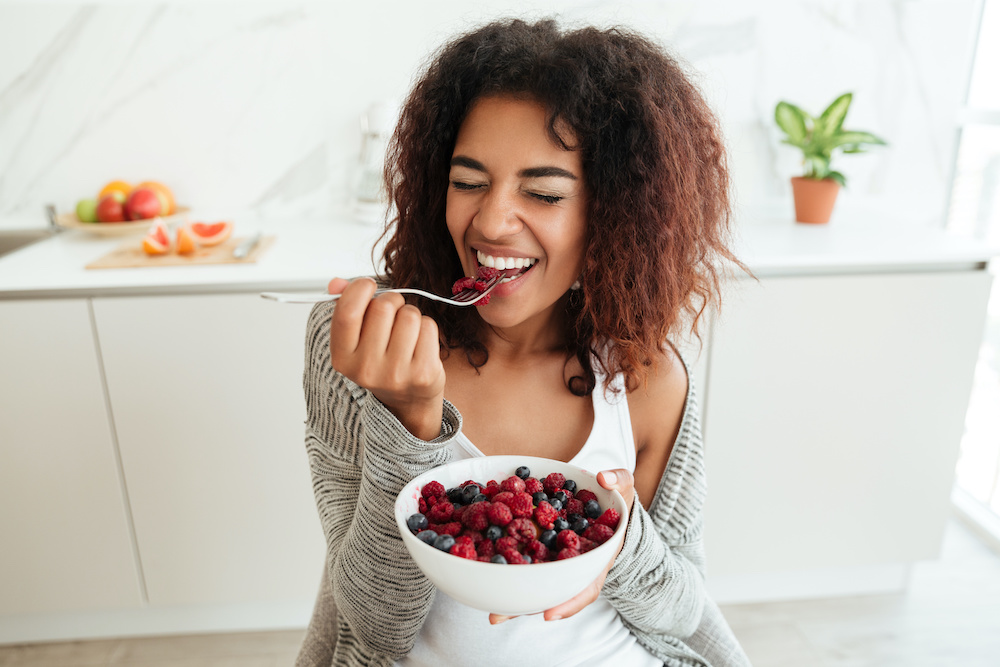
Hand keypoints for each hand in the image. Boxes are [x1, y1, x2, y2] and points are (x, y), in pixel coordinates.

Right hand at [327, 277, 445, 439]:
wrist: (408, 399)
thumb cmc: (382, 361)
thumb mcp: (356, 340)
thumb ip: (345, 308)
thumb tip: (337, 283)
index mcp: (343, 359)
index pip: (347, 312)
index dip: (359, 289)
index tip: (368, 285)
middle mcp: (366, 370)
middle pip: (382, 307)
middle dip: (391, 301)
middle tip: (393, 315)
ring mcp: (396, 374)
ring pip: (409, 315)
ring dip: (410, 315)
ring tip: (406, 332)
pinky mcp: (423, 374)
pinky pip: (428, 327)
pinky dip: (427, 328)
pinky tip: (420, 344)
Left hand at [489, 468, 634, 624]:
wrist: (604, 498)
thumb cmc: (614, 498)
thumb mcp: (622, 488)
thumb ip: (617, 481)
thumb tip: (603, 478)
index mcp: (596, 558)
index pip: (586, 586)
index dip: (569, 602)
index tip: (548, 615)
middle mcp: (573, 565)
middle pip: (551, 591)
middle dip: (525, 605)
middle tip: (498, 617)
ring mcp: (555, 558)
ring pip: (533, 580)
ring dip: (510, 595)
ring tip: (487, 610)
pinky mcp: (539, 547)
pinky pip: (522, 556)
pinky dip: (503, 562)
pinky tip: (480, 566)